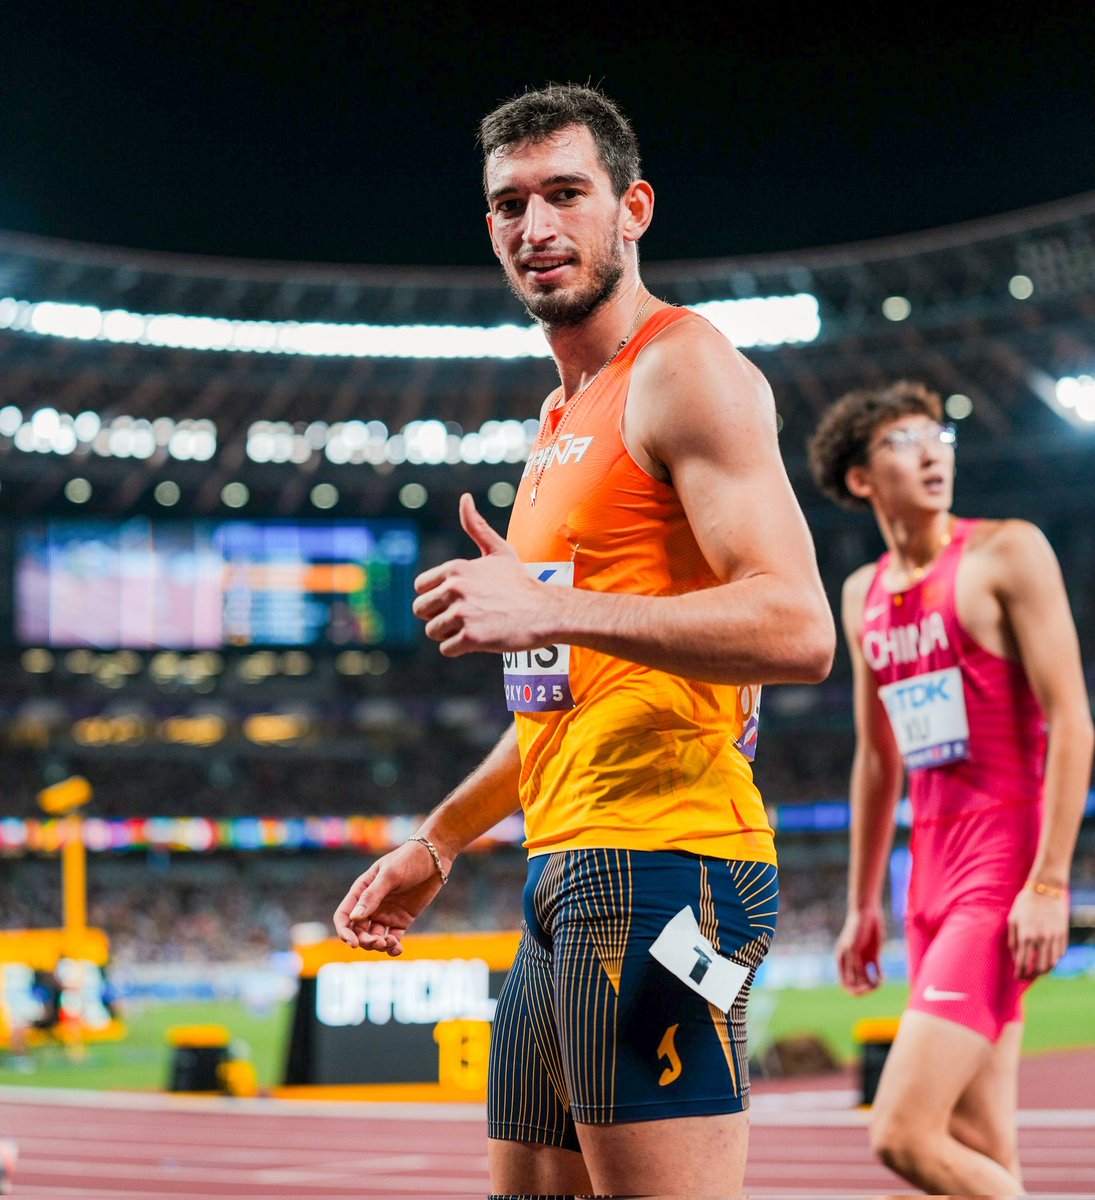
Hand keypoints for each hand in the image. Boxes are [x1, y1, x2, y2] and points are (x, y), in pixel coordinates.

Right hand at [333, 841, 446, 955]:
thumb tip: (354, 918)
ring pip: (374, 938)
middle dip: (365, 941)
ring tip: (391, 943)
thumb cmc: (409, 859)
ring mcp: (386, 913)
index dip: (344, 932)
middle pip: (359, 931)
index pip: (344, 916)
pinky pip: (393, 939)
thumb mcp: (390, 874)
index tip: (353, 944)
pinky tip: (397, 949)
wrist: (435, 857)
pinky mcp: (402, 919)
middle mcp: (371, 905)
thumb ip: (372, 895)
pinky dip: (393, 947)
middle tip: (379, 942)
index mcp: (362, 891)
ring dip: (379, 946)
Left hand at [412, 493, 555, 655]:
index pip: (420, 588)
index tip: (459, 599)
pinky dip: (460, 648)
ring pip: (433, 631)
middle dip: (439, 616)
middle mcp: (455, 588)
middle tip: (466, 615)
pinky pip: (446, 649)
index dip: (436, 596)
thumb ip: (476, 526)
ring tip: (475, 626)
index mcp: (455, 568)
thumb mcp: (498, 550)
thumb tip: (465, 497)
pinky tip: (480, 638)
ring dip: (450, 633)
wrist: (545, 610)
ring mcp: (463, 613)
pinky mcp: (471, 637)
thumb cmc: (520, 582)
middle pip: (421, 610)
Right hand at [836, 906, 884, 994]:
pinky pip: (877, 973)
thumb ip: (853, 965)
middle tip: (872, 988)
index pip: (845, 984)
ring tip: (880, 982)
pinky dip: (880, 978)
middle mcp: (852, 962)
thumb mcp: (853, 947)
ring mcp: (863, 960)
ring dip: (874, 985)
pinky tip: (883, 976)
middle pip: (857, 984)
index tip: (863, 989)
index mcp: (842, 961)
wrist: (867, 913)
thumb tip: (853, 983)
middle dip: (864, 989)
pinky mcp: (874, 957)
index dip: (853, 990)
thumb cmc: (856, 928)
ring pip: (867, 980)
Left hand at [1008, 884, 1068, 979]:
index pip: (1023, 962)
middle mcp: (1041, 939)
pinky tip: (1047, 960)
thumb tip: (1016, 958)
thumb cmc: (1025, 903)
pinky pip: (1060, 954)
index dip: (1020, 973)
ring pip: (1052, 963)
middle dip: (1032, 975)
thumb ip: (1013, 940)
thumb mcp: (1013, 919)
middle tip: (1027, 977)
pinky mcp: (1063, 934)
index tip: (1017, 977)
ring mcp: (1054, 938)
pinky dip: (1054, 960)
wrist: (1046, 889)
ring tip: (1037, 971)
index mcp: (1026, 935)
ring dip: (1044, 971)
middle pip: (1040, 967)